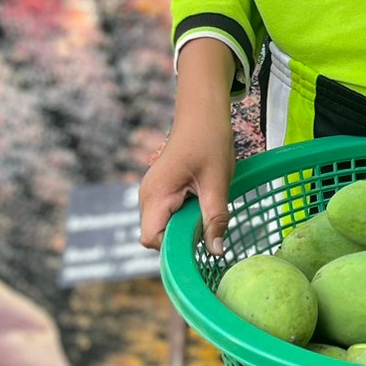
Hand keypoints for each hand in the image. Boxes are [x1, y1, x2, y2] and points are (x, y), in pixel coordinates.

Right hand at [138, 37, 237, 254]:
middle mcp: (147, 196)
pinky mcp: (160, 190)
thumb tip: (216, 252)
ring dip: (184, 227)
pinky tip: (200, 203)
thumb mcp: (217, 182)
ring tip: (205, 208)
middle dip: (182, 238)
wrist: (202, 113)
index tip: (199, 242)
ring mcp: (152, 193)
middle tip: (207, 223)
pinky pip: (167, 215)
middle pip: (156, 236)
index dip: (174, 247)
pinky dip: (184, 217)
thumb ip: (215, 218)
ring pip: (163, 226)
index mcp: (156, 194)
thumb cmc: (209, 141)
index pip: (151, 238)